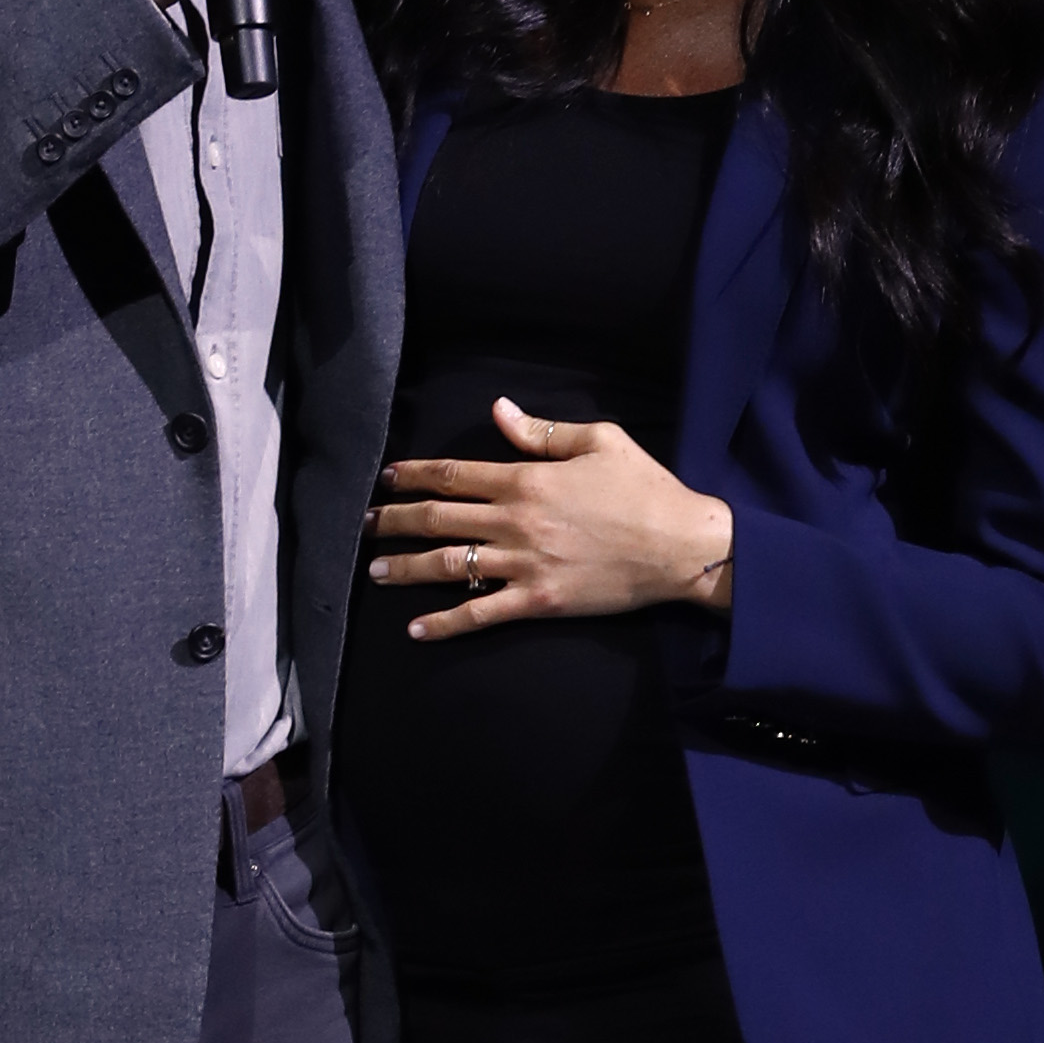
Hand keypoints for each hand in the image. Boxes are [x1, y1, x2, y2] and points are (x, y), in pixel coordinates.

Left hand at [366, 397, 734, 641]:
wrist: (680, 546)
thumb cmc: (644, 489)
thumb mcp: (599, 441)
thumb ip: (541, 431)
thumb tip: (498, 412)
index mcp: (526, 480)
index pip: (454, 475)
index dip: (414, 475)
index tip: (387, 478)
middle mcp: (515, 521)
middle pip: (438, 519)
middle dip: (394, 520)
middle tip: (363, 524)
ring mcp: (524, 564)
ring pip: (449, 566)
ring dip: (406, 568)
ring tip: (376, 570)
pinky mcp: (538, 601)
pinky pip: (481, 614)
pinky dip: (445, 623)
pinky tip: (417, 629)